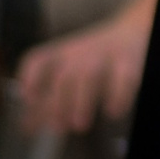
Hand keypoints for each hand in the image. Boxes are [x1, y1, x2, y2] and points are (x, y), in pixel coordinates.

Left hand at [14, 0, 154, 134]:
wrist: (132, 30)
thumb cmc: (92, 58)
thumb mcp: (67, 69)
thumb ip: (47, 98)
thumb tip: (27, 128)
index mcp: (61, 53)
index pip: (38, 60)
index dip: (30, 79)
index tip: (27, 99)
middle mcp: (80, 53)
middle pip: (64, 76)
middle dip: (57, 103)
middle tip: (57, 127)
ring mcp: (105, 56)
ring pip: (90, 77)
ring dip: (82, 102)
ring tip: (79, 125)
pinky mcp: (128, 62)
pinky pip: (123, 78)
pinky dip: (118, 96)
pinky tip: (113, 112)